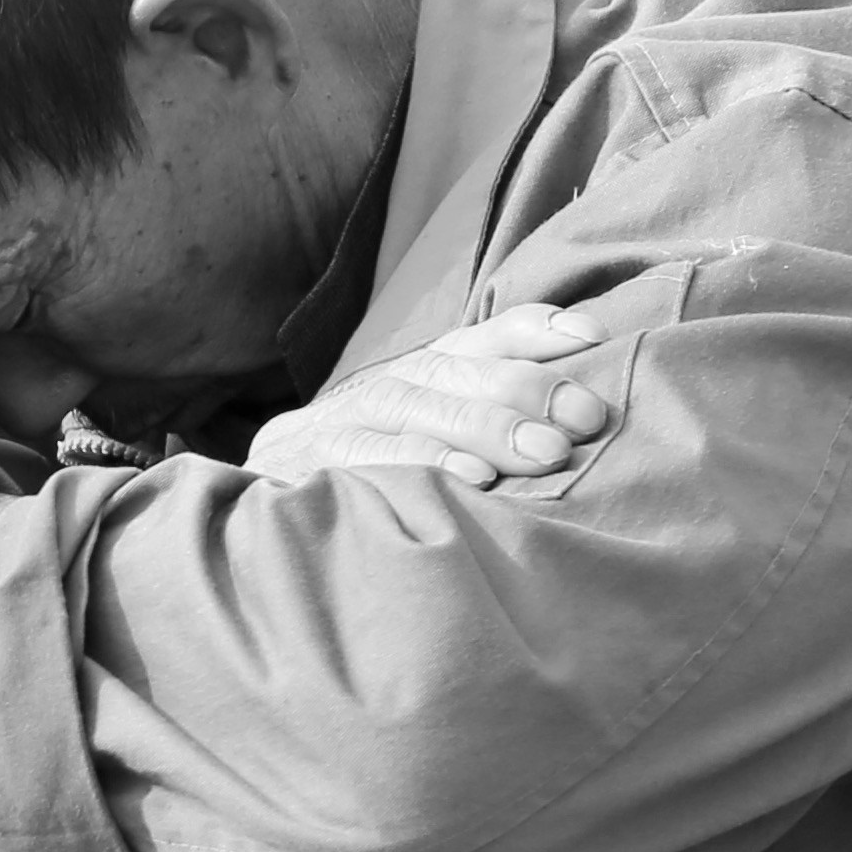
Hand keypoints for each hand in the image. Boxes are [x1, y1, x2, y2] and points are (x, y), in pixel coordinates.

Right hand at [246, 302, 613, 485]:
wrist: (258, 519)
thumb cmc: (365, 492)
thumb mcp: (422, 450)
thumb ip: (481, 429)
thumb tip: (573, 428)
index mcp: (410, 380)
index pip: (475, 340)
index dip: (532, 331)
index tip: (593, 338)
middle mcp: (376, 392)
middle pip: (451, 373)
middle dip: (524, 389)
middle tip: (584, 417)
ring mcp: (336, 427)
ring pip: (414, 409)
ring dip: (485, 428)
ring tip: (546, 453)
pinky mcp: (304, 467)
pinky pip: (368, 462)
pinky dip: (422, 467)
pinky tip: (472, 481)